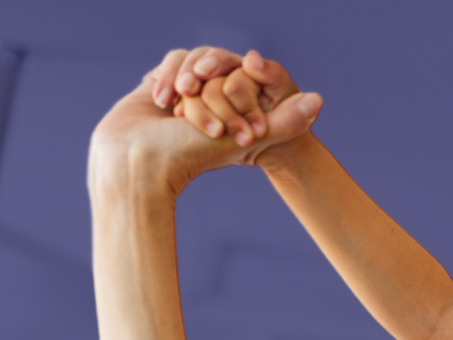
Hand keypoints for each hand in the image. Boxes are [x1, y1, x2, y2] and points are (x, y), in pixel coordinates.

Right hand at [91, 50, 320, 193]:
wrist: (133, 164)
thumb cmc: (188, 156)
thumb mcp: (244, 138)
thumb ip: (283, 122)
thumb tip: (319, 100)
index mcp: (236, 120)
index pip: (245, 86)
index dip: (236, 97)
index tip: (220, 121)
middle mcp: (212, 108)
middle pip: (219, 75)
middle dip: (207, 93)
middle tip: (194, 104)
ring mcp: (184, 97)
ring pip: (194, 67)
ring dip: (184, 84)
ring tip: (174, 107)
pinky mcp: (158, 88)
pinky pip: (170, 63)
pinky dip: (165, 78)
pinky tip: (160, 101)